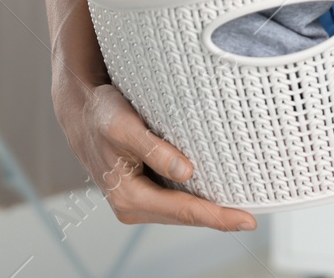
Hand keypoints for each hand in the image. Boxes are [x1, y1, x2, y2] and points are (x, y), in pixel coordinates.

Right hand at [53, 76, 255, 231]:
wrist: (81, 113)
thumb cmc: (102, 116)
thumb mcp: (125, 127)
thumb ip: (156, 150)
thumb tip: (187, 173)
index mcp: (128, 196)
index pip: (183, 211)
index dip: (217, 217)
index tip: (247, 221)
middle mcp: (131, 205)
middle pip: (185, 217)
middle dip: (218, 219)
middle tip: (252, 218)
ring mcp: (137, 201)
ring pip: (180, 212)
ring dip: (208, 212)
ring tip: (240, 211)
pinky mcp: (143, 191)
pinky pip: (175, 201)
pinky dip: (196, 201)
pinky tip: (215, 196)